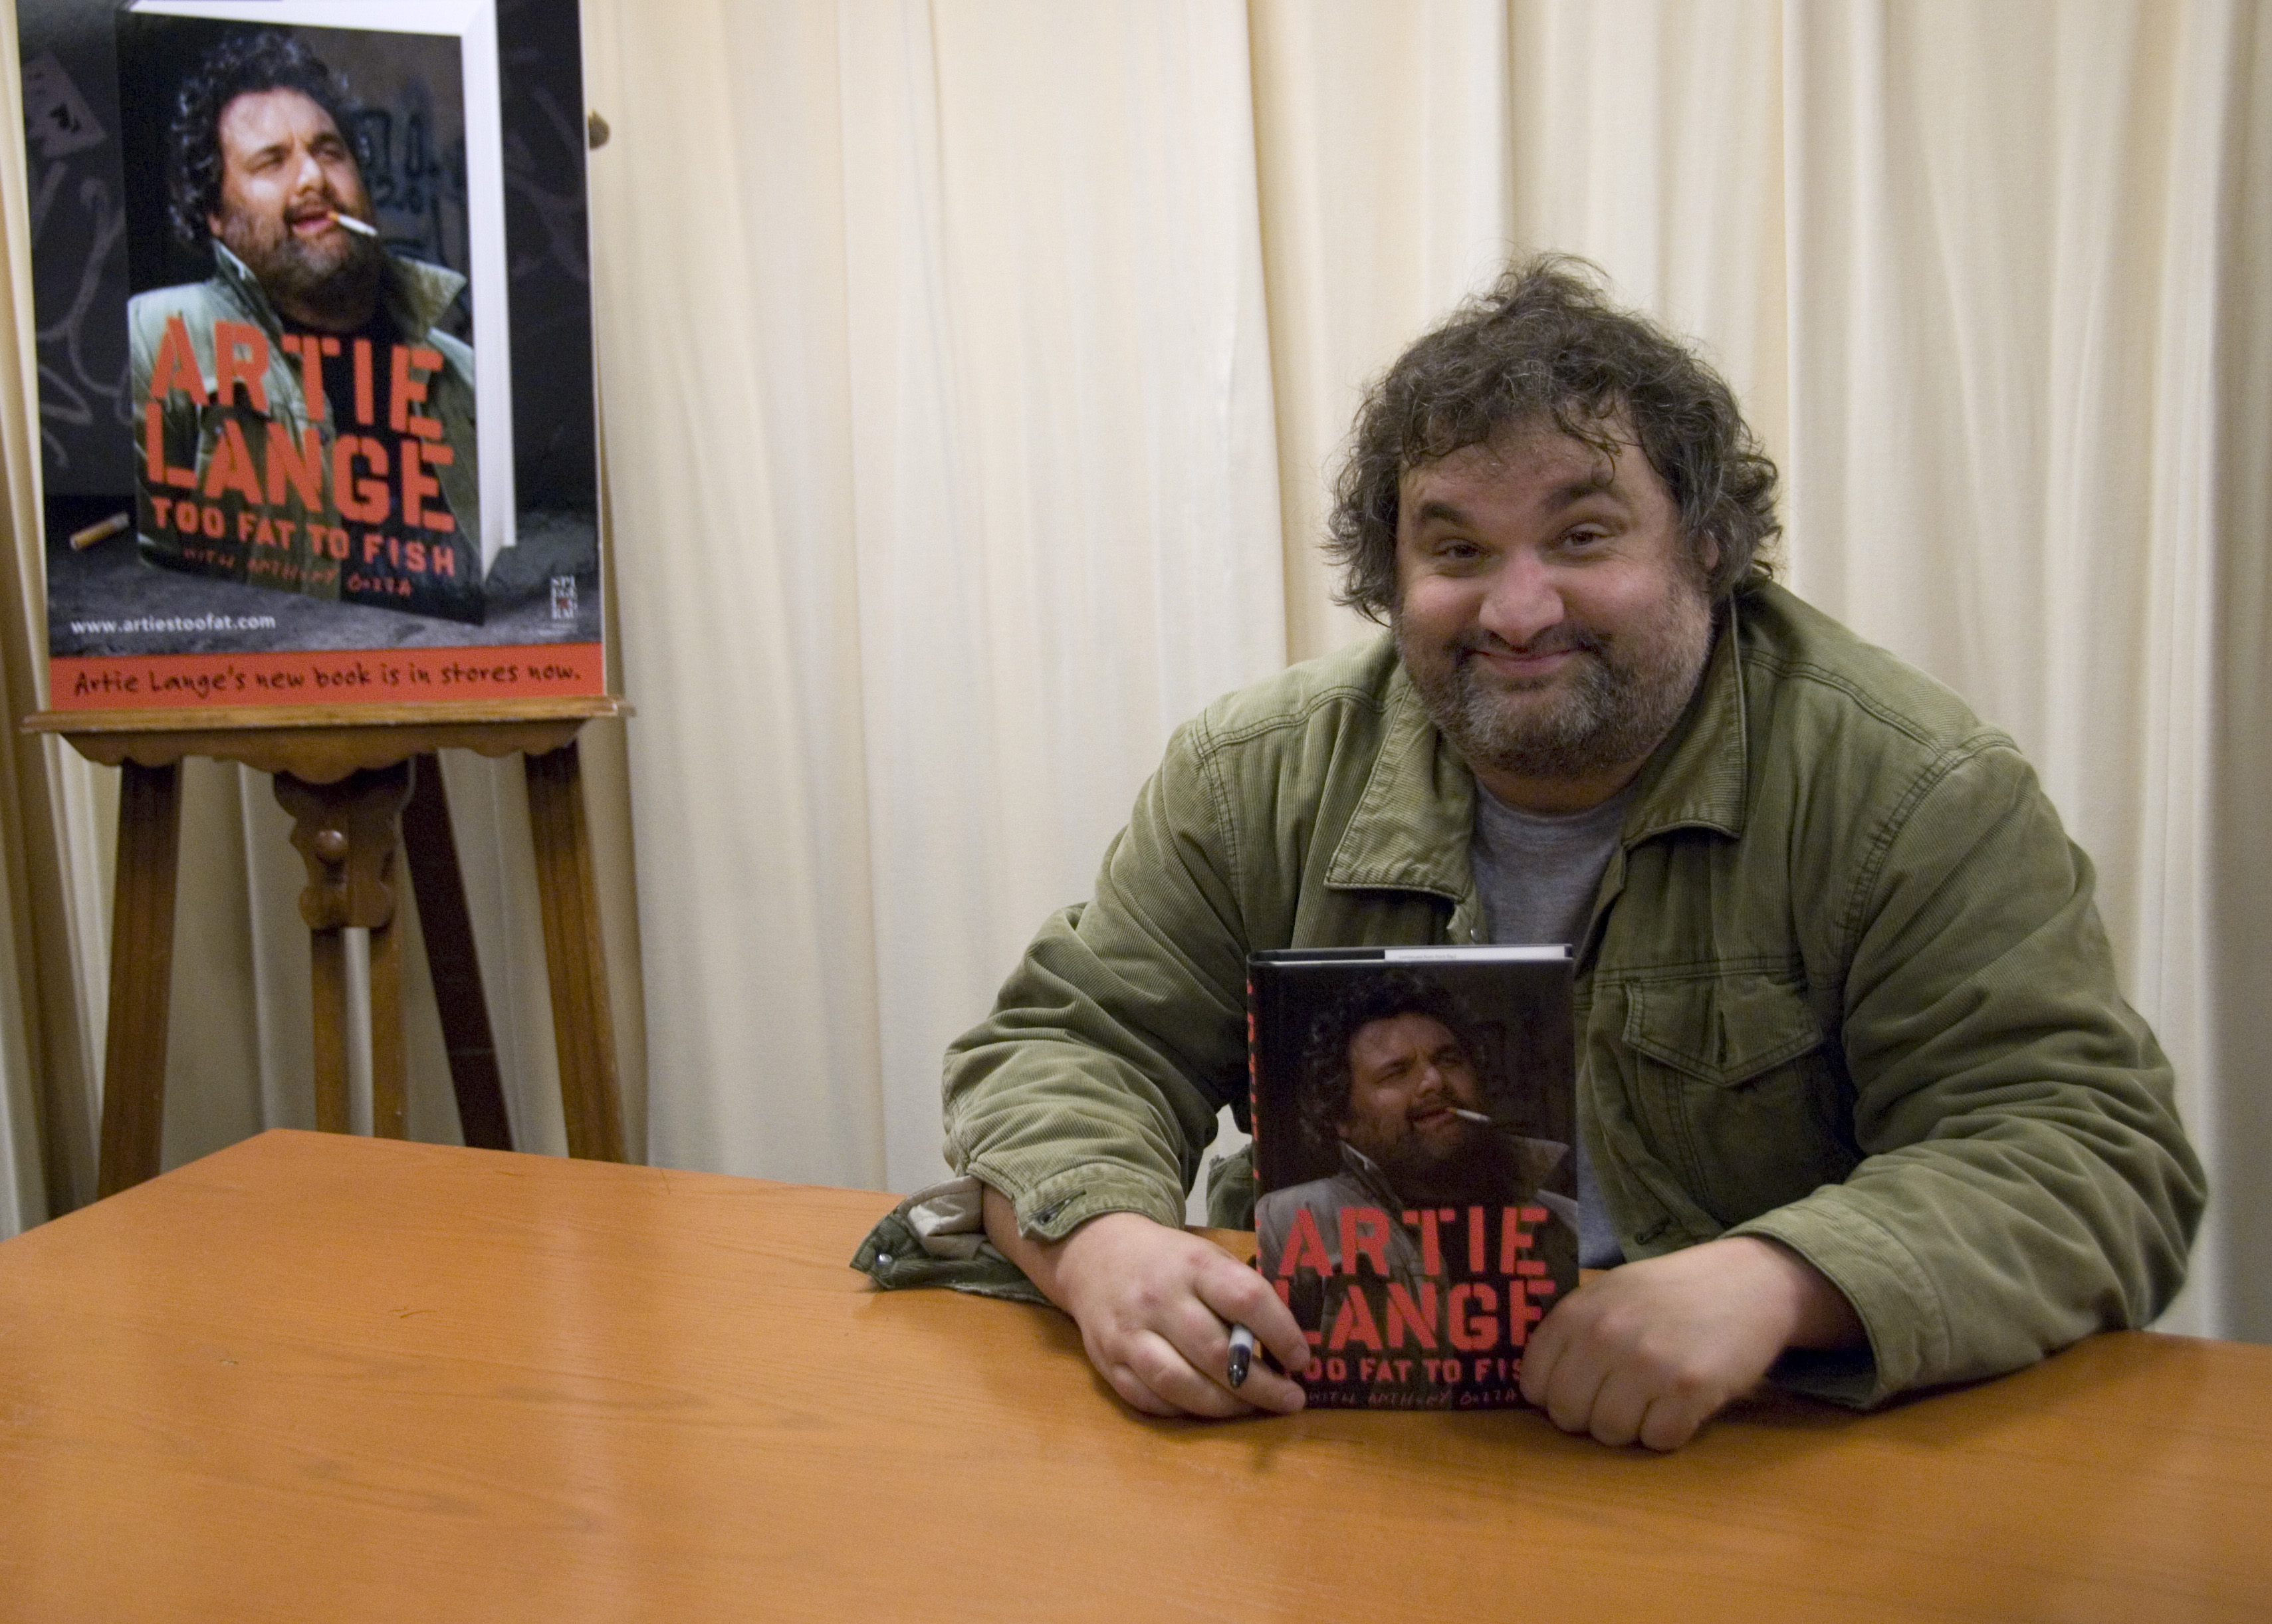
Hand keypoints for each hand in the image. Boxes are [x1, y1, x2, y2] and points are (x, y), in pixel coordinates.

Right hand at [980, 1187, 1309, 1417]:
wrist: (1095, 1256)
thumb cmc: (1167, 1261)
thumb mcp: (1206, 1257)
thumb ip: (1241, 1294)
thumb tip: (1288, 1346)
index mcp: (1192, 1266)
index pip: (1246, 1300)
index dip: (1282, 1334)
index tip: (1301, 1359)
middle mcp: (1159, 1300)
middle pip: (1217, 1354)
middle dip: (1262, 1386)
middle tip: (1289, 1400)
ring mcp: (1129, 1335)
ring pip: (1182, 1385)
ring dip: (1227, 1407)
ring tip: (1253, 1409)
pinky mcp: (1109, 1364)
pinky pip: (1152, 1402)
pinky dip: (1186, 1412)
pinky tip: (1210, 1409)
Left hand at [1518, 1236, 1862, 1450]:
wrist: (1747, 1281)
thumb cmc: (1670, 1292)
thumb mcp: (1609, 1294)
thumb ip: (1571, 1332)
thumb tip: (1534, 1388)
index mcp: (1576, 1313)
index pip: (1533, 1384)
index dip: (1554, 1396)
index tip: (1580, 1389)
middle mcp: (1604, 1337)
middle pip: (1567, 1416)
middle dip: (1590, 1416)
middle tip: (1621, 1396)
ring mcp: (1646, 1363)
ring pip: (1609, 1434)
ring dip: (1631, 1426)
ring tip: (1653, 1396)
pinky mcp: (1688, 1389)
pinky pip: (1657, 1441)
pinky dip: (1668, 1431)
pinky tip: (1681, 1402)